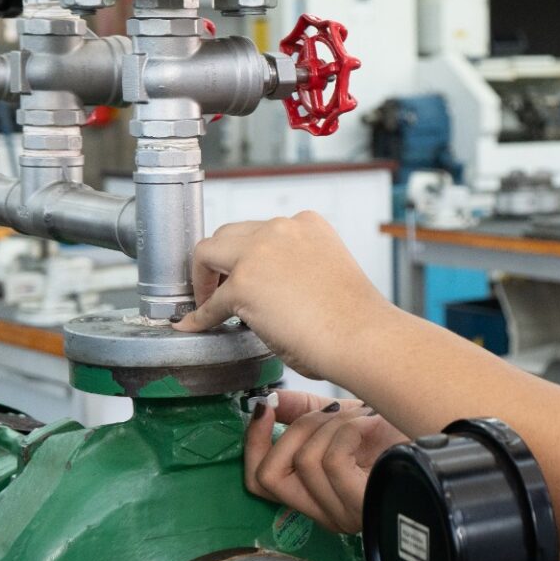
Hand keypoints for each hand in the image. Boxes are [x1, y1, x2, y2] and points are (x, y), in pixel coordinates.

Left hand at [173, 211, 386, 378]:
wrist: (361, 336)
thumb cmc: (353, 316)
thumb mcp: (324, 270)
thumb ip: (293, 267)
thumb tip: (268, 290)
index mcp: (307, 224)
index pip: (262, 230)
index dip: (248, 254)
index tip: (244, 272)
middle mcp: (280, 229)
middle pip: (228, 234)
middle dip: (220, 260)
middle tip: (218, 285)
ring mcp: (258, 253)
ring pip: (207, 252)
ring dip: (204, 277)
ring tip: (207, 300)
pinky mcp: (242, 285)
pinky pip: (210, 303)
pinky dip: (202, 316)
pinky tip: (198, 325)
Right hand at [244, 390, 409, 532]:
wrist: (441, 433)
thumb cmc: (396, 432)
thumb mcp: (342, 420)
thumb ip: (302, 412)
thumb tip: (266, 402)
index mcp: (316, 496)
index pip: (258, 482)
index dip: (253, 443)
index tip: (263, 408)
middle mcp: (325, 513)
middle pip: (269, 476)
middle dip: (291, 431)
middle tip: (328, 414)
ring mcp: (343, 513)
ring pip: (303, 460)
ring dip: (331, 426)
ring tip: (360, 419)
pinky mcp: (361, 503)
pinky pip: (330, 459)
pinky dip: (347, 431)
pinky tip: (368, 426)